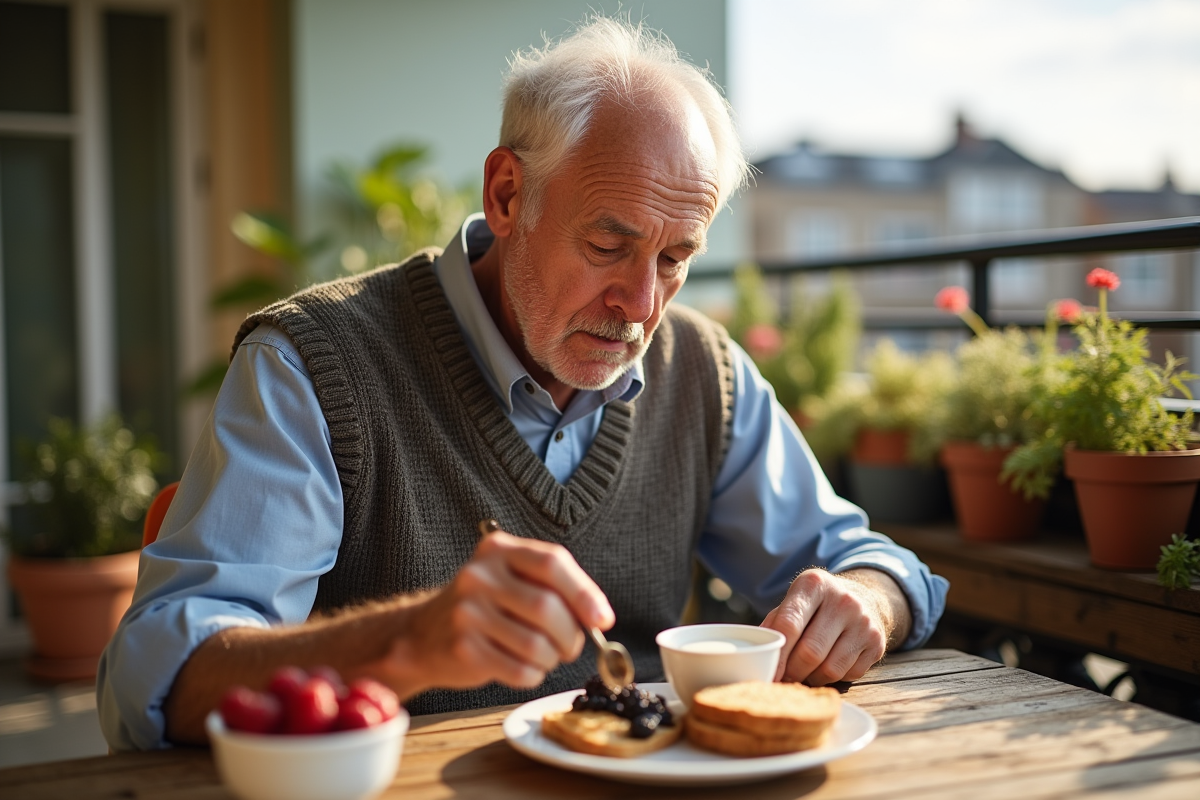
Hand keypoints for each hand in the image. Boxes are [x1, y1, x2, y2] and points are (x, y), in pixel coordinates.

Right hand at [381, 530, 613, 694]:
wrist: (423, 634)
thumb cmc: (486, 608)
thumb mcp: (513, 580)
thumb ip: (555, 588)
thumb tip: (600, 618)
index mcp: (498, 549)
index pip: (551, 563)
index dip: (584, 592)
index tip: (603, 619)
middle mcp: (478, 575)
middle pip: (547, 607)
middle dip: (570, 635)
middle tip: (571, 646)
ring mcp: (467, 612)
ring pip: (536, 644)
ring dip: (552, 658)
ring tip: (543, 655)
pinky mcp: (463, 648)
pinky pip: (520, 670)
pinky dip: (533, 675)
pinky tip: (522, 666)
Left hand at [761, 568, 910, 685]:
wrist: (864, 598)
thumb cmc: (817, 604)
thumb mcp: (794, 600)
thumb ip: (775, 624)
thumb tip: (758, 655)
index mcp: (814, 584)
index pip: (789, 625)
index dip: (777, 655)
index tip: (769, 673)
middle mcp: (843, 600)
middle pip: (810, 652)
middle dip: (792, 672)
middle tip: (783, 678)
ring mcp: (864, 622)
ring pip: (830, 669)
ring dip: (811, 678)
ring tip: (803, 673)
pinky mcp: (877, 643)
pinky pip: (848, 675)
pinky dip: (832, 678)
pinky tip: (826, 667)